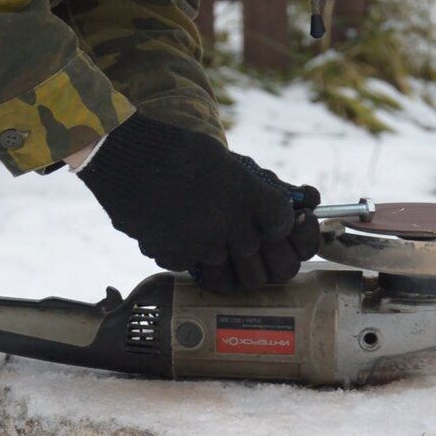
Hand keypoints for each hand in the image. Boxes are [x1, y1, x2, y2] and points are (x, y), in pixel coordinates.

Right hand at [77, 114, 320, 292]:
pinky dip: (197, 262)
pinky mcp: (178, 258)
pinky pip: (199, 272)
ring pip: (236, 281)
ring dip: (235, 269)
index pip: (286, 227)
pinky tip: (188, 239)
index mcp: (251, 195)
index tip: (278, 222)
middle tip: (260, 250)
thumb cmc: (182, 154)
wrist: (128, 160)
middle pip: (274, 270)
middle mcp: (234, 226)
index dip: (286, 228)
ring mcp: (205, 247)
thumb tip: (307, 197)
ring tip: (225, 251)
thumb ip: (268, 187)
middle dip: (271, 262)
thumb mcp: (233, 164)